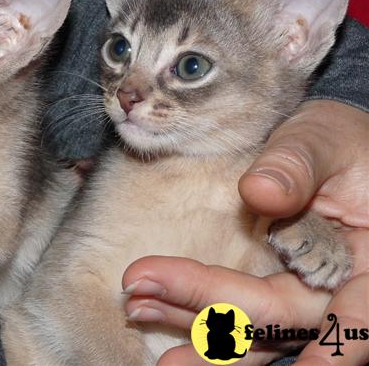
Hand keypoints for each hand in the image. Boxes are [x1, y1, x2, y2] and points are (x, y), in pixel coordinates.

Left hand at [122, 100, 368, 364]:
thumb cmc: (337, 140)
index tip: (286, 365)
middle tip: (141, 298)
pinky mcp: (271, 288)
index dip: (325, 353)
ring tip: (137, 309)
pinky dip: (195, 311)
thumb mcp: (322, 140)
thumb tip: (257, 193)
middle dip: (209, 315)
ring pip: (250, 329)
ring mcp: (298, 294)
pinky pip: (236, 313)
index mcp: (366, 265)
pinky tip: (153, 305)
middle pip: (275, 320)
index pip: (347, 317)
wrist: (328, 147)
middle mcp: (334, 290)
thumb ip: (295, 165)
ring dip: (192, 325)